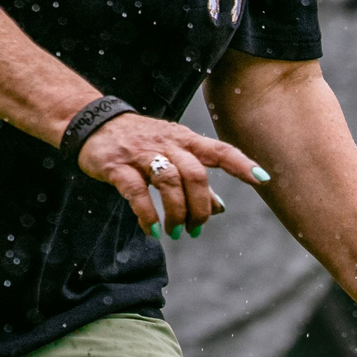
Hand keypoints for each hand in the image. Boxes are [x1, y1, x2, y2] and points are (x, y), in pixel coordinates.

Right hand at [77, 113, 268, 235]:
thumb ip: (195, 180)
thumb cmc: (140, 142)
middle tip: (195, 231)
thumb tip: (221, 208)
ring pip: (169, 182)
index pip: (219, 150)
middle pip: (195, 175)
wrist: (93, 122)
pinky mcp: (118, 166)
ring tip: (175, 233)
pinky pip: (137, 192)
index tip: (263, 179)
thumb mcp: (172, 154)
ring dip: (177, 214)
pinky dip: (147, 215)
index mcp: (185, 140)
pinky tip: (152, 231)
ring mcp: (142, 154)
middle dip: (200, 209)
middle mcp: (167, 144)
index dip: (242, 164)